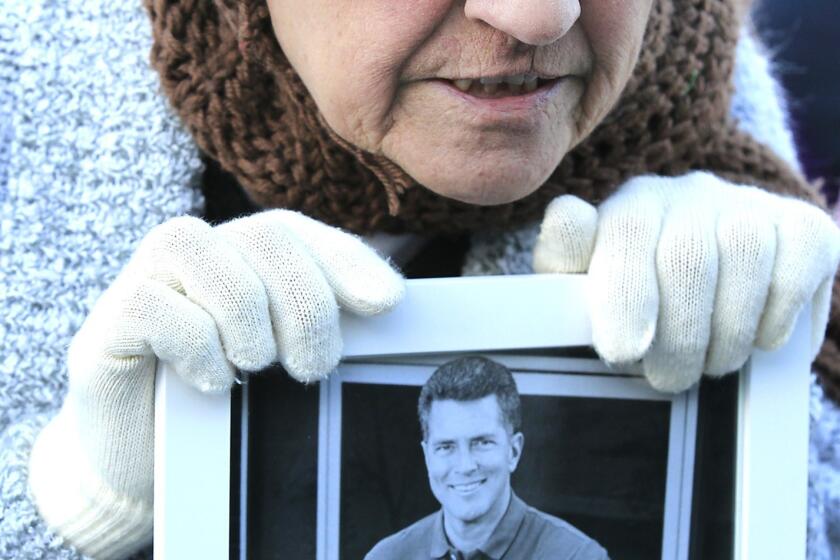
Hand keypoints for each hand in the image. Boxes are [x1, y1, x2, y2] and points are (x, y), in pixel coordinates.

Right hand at [28, 210, 403, 558]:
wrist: (144, 457)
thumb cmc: (226, 403)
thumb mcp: (286, 356)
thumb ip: (328, 317)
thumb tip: (388, 296)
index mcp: (242, 254)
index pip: (300, 231)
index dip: (347, 260)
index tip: (386, 304)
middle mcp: (196, 251)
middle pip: (264, 237)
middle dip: (305, 305)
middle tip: (314, 366)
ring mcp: (147, 278)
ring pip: (207, 256)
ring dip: (249, 325)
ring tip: (255, 367)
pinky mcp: (111, 319)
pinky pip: (157, 307)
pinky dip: (199, 350)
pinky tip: (212, 383)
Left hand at [533, 172, 839, 391]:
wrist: (708, 281)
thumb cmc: (636, 292)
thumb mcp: (586, 283)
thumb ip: (566, 257)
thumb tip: (568, 217)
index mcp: (631, 206)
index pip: (626, 233)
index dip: (625, 293)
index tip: (623, 350)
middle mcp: (689, 193)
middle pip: (687, 258)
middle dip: (677, 337)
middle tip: (667, 378)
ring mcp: (748, 205)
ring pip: (744, 257)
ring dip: (727, 332)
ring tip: (709, 364)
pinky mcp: (802, 227)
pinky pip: (796, 267)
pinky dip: (776, 317)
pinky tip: (757, 340)